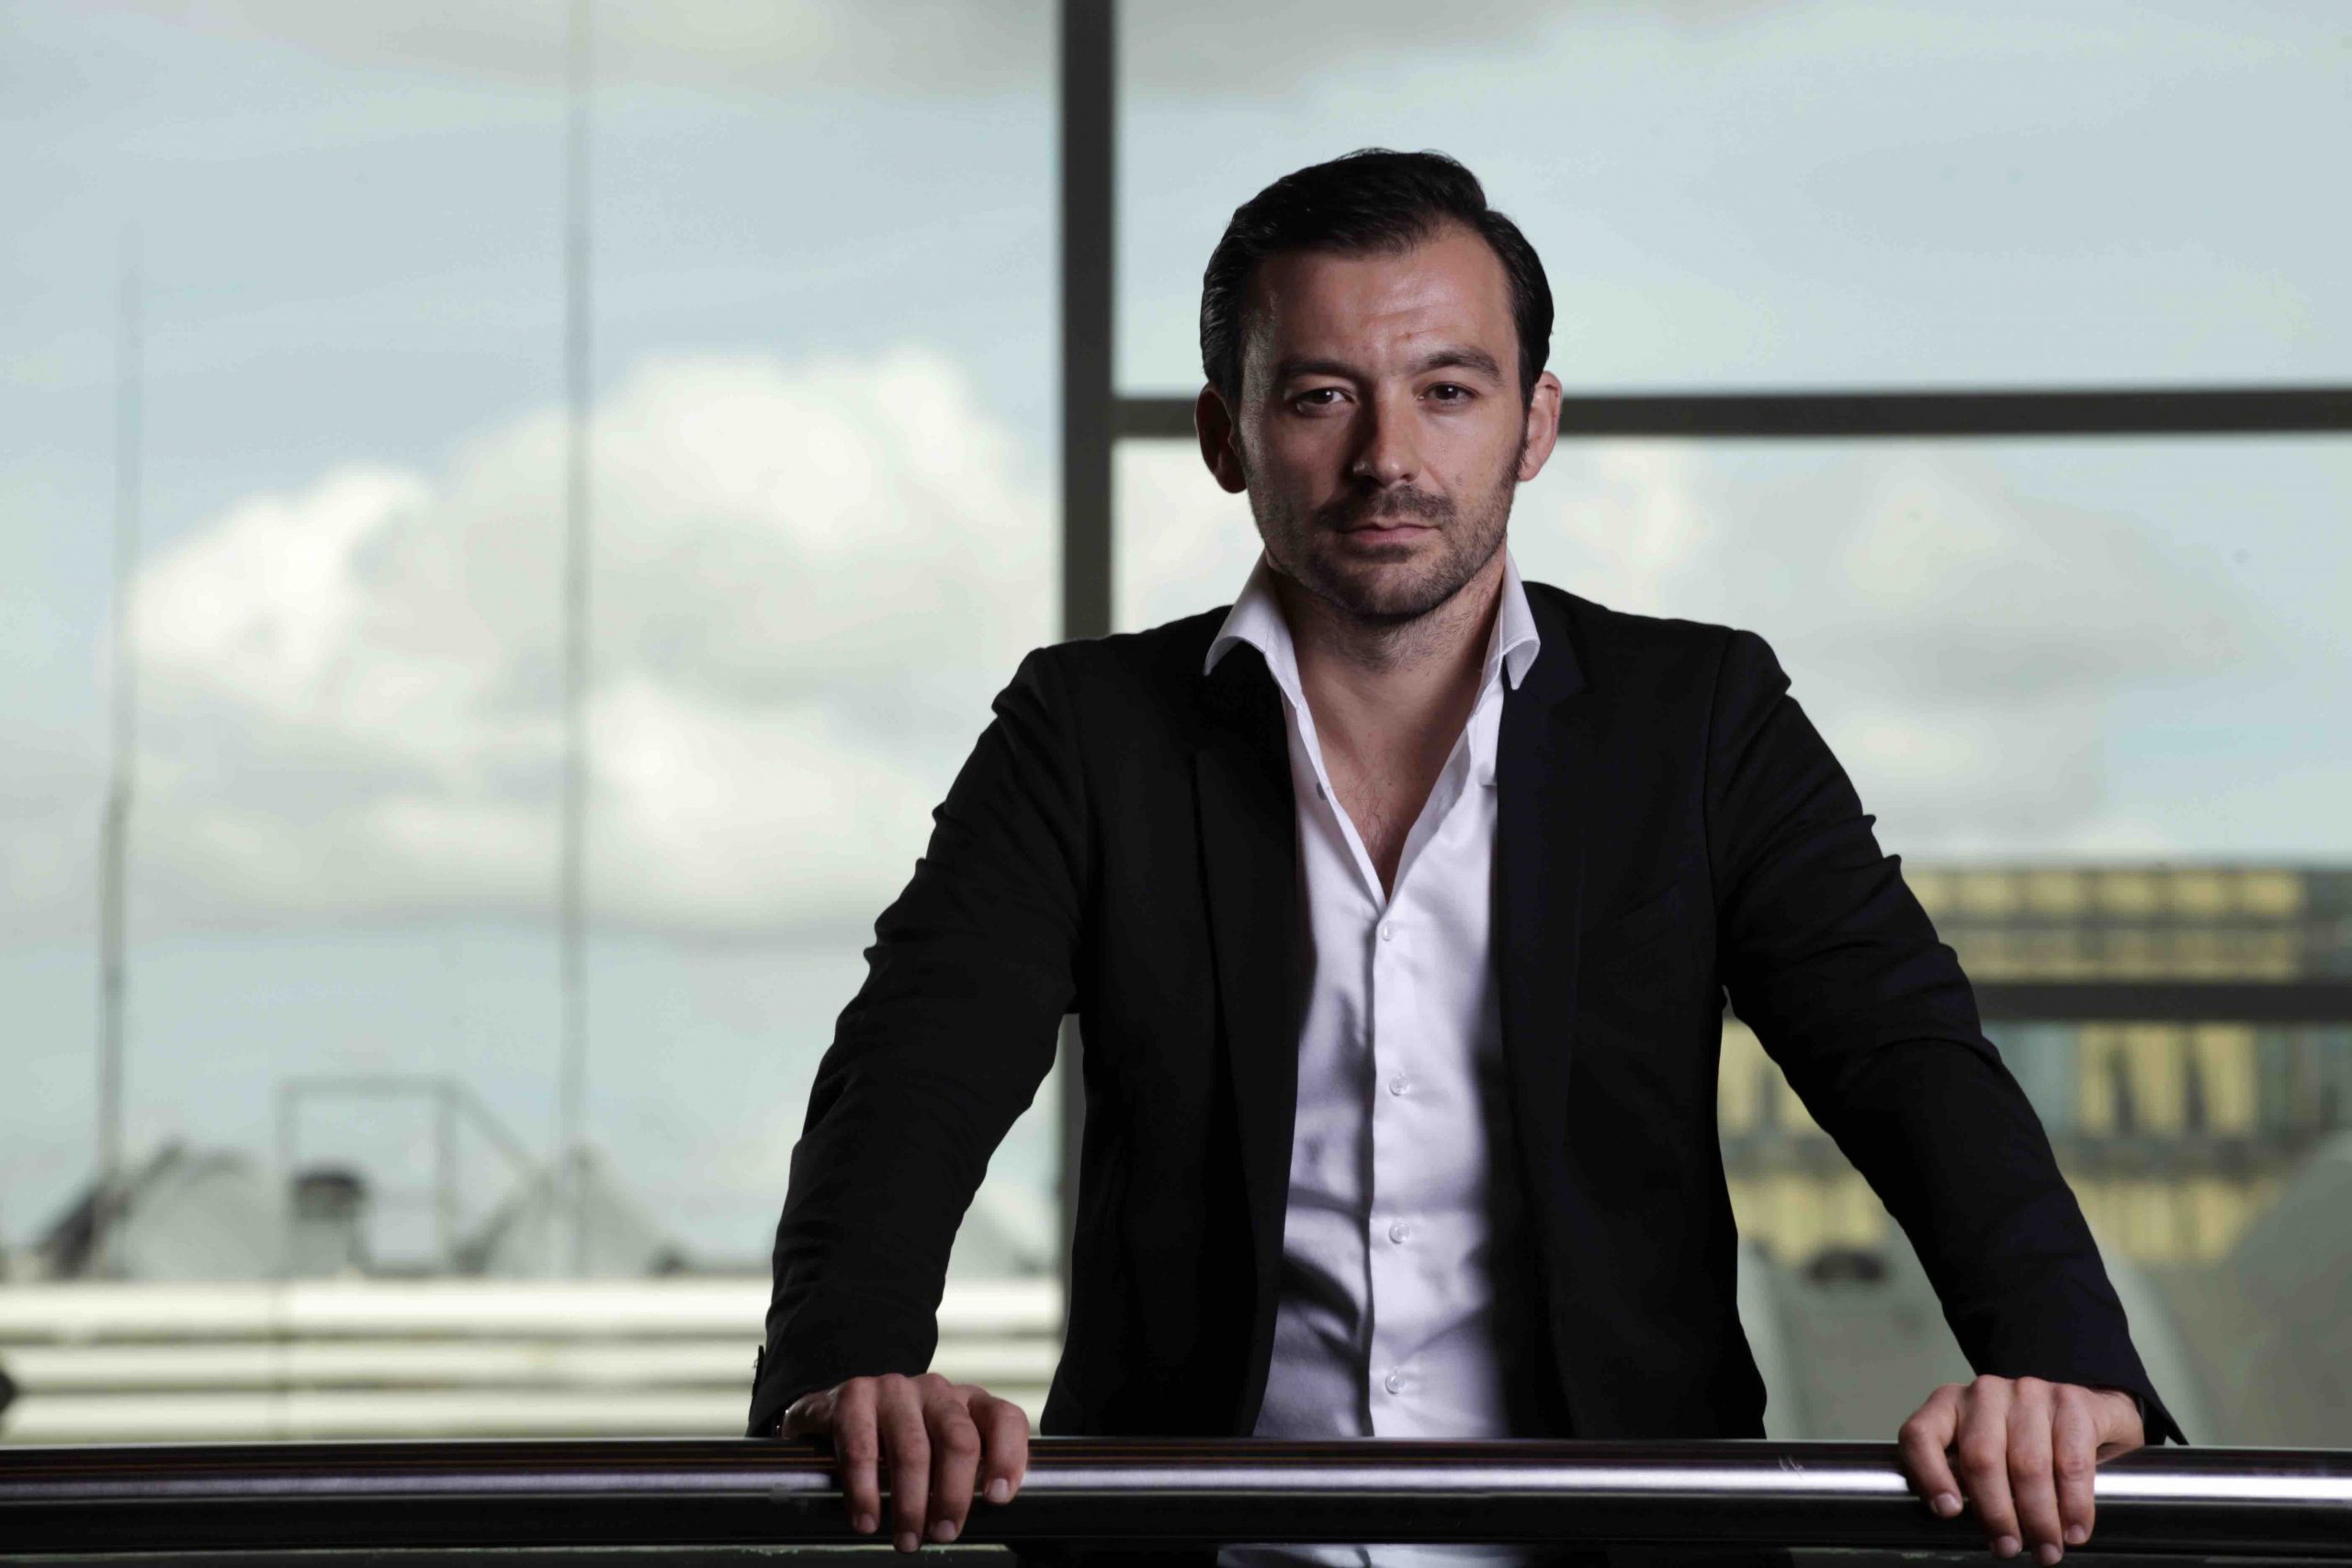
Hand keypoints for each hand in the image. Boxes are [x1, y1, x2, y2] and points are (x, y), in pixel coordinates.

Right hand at [781, 1371, 1029, 1551]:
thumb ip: (965, 1475)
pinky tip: (867, 1519)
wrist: (833, 1413)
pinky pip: (862, 1449)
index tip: (997, 1499)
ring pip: (913, 1450)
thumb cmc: (897, 1443)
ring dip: (910, 1504)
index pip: (1004, 1418)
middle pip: (959, 1440)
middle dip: (953, 1496)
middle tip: (944, 1533)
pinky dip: (865, 1492)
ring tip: (907, 1540)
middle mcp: (937, 1391)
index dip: (1008, 1457)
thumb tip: (986, 1521)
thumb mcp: (939, 1452)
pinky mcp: (854, 1397)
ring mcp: (895, 1389)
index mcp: (968, 1403)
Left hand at [1898, 1376, 2144, 1561]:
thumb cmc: (2019, 1442)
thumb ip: (1962, 1477)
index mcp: (1947, 1405)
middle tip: (2008, 1549)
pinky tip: (2074, 1530)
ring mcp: (2028, 1392)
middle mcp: (1984, 1393)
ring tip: (2046, 1549)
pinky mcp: (2071, 1401)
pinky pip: (2071, 1462)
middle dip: (1997, 1514)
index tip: (1949, 1512)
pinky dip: (2074, 1505)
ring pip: (2028, 1465)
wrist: (2082, 1413)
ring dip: (2039, 1518)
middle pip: (1981, 1458)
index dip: (1930, 1475)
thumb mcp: (1980, 1453)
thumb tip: (1959, 1519)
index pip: (1921, 1435)